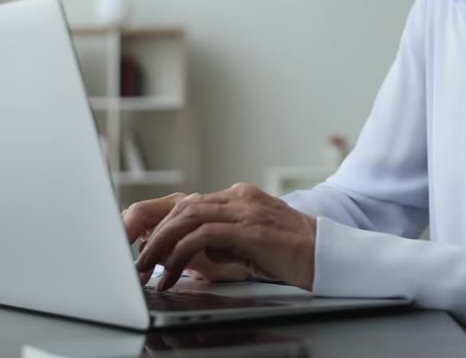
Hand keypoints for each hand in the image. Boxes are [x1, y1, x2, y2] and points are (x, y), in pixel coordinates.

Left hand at [126, 183, 316, 291]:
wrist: (327, 256)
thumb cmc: (291, 254)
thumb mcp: (250, 241)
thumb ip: (224, 240)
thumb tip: (194, 251)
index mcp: (241, 196)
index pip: (191, 202)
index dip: (163, 221)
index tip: (144, 241)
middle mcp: (241, 197)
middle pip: (183, 206)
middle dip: (155, 232)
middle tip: (138, 258)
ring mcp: (246, 211)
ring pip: (188, 218)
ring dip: (162, 244)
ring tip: (147, 267)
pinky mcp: (250, 230)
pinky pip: (204, 236)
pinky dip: (181, 252)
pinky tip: (172, 269)